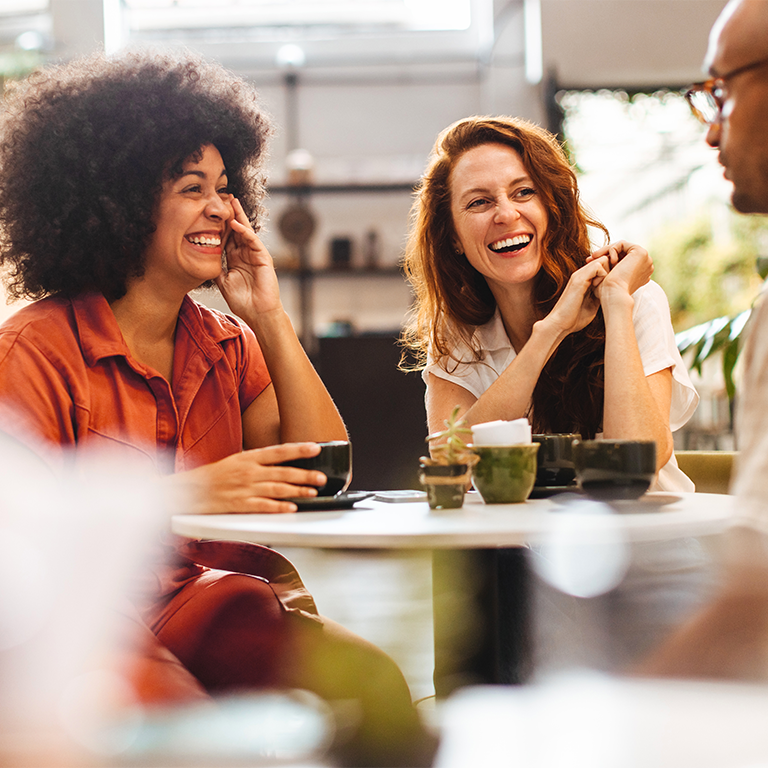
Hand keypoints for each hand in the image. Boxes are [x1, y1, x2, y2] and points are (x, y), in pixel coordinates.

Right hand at [175, 442, 326, 513]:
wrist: (187, 490)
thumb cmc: (213, 476)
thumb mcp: (237, 461)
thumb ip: (259, 463)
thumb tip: (283, 463)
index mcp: (249, 458)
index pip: (279, 451)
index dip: (299, 450)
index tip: (316, 448)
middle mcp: (249, 471)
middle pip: (283, 472)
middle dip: (306, 475)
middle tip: (322, 477)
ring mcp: (244, 488)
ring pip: (277, 489)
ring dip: (297, 491)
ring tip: (313, 493)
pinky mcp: (239, 505)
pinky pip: (263, 506)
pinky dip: (278, 507)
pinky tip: (291, 508)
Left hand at [216, 195, 282, 317]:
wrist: (258, 313)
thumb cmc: (243, 301)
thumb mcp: (223, 282)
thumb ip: (216, 268)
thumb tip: (203, 257)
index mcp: (236, 259)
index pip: (228, 237)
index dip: (220, 225)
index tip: (210, 213)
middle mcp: (246, 254)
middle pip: (238, 230)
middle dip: (231, 214)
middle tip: (224, 197)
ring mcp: (255, 255)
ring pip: (246, 231)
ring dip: (239, 217)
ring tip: (232, 202)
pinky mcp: (264, 258)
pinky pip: (253, 241)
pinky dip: (245, 232)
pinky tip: (236, 224)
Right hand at [543, 256, 609, 336]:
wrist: (560, 324)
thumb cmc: (574, 318)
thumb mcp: (593, 304)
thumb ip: (600, 294)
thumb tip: (613, 292)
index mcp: (584, 280)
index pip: (602, 265)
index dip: (612, 272)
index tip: (613, 286)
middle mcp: (581, 274)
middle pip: (604, 259)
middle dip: (612, 270)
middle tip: (611, 286)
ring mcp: (579, 275)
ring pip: (602, 260)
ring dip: (609, 273)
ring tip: (605, 288)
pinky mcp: (579, 279)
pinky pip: (598, 266)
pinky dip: (604, 275)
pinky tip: (601, 289)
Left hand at [587, 241, 652, 300]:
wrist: (614, 294)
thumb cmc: (607, 292)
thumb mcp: (607, 278)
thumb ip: (607, 268)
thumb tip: (598, 259)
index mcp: (641, 274)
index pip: (622, 260)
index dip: (606, 260)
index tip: (590, 262)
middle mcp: (646, 266)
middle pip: (622, 253)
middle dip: (604, 254)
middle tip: (589, 259)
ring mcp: (646, 259)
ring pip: (621, 248)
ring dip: (605, 252)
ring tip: (595, 259)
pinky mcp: (642, 252)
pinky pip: (622, 244)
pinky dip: (612, 250)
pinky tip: (609, 261)